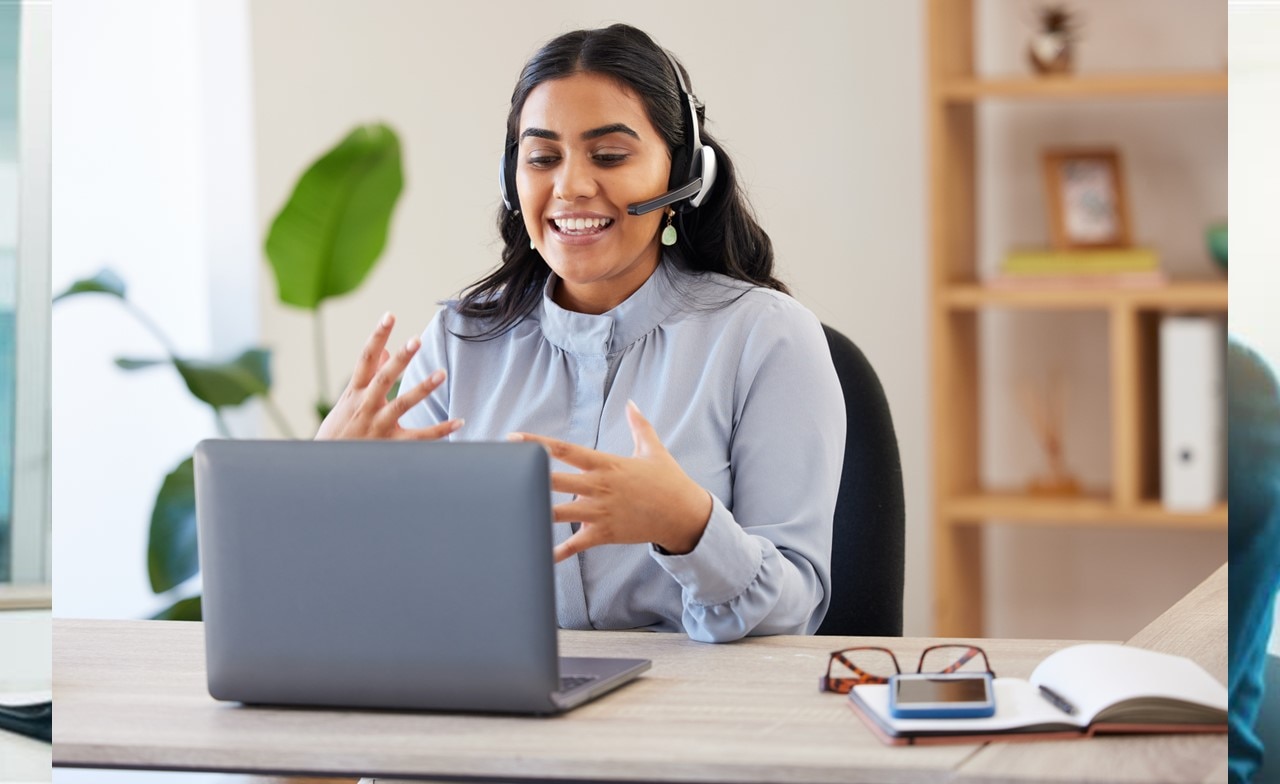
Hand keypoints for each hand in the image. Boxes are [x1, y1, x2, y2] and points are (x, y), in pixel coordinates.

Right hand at [315, 312, 463, 440]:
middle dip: (399, 359)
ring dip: (422, 389)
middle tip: (416, 340)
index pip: (366, 359)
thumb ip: (368, 377)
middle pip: (384, 378)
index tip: (389, 316)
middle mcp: (366, 406)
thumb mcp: (347, 402)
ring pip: (402, 404)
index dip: (377, 336)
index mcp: (355, 393)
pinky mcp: (391, 445)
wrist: (328, 470)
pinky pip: (419, 437)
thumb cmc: (338, 433)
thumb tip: (386, 352)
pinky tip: (459, 421)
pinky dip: (440, 430)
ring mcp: (378, 425)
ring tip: (441, 373)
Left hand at [509, 400, 712, 561]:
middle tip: (499, 473)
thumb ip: (639, 425)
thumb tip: (631, 403)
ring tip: (508, 512)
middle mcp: (599, 487)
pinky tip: (537, 556)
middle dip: (527, 476)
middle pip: (555, 480)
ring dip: (534, 511)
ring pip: (559, 512)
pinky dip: (557, 552)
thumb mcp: (653, 449)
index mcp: (606, 464)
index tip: (514, 439)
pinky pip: (575, 544)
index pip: (565, 451)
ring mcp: (600, 511)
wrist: (683, 513)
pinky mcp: (604, 533)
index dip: (538, 444)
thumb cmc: (668, 480)